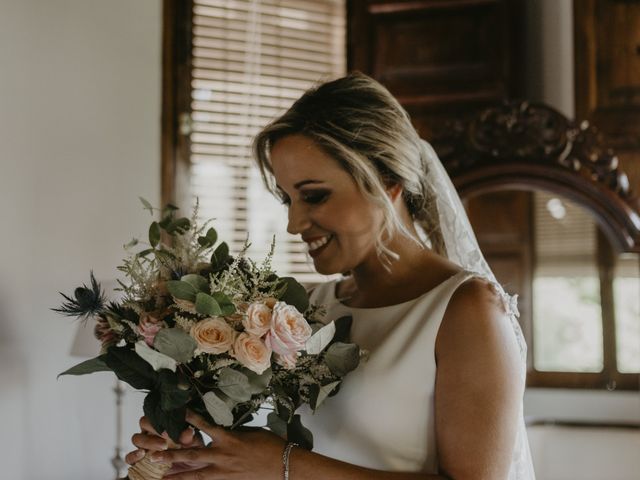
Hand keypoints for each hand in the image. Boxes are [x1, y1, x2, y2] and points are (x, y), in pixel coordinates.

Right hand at [125, 416, 206, 473]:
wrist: (187, 468)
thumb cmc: (190, 451)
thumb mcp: (193, 445)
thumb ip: (190, 438)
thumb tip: (188, 431)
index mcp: (163, 424)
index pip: (156, 414)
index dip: (160, 421)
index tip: (169, 431)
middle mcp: (151, 432)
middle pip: (143, 423)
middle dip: (155, 431)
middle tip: (165, 443)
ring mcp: (143, 445)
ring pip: (136, 438)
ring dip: (146, 442)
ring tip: (159, 449)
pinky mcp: (137, 460)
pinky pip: (129, 457)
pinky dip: (133, 455)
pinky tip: (142, 455)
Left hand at [147, 410, 285, 479]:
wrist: (285, 465)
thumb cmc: (271, 446)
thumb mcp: (251, 433)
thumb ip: (233, 433)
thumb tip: (223, 432)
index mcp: (229, 438)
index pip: (204, 426)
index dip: (190, 419)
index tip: (177, 413)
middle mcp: (223, 456)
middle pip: (192, 455)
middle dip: (171, 454)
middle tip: (153, 454)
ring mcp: (224, 472)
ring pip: (195, 475)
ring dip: (177, 477)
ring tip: (161, 478)